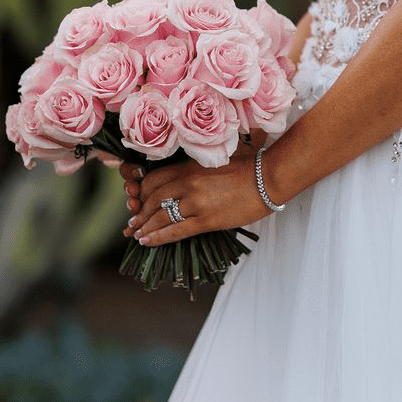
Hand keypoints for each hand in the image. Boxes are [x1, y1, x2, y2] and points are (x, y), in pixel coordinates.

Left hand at [120, 153, 272, 246]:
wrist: (269, 178)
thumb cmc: (250, 166)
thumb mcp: (217, 159)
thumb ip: (197, 167)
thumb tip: (186, 176)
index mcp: (190, 166)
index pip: (154, 180)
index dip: (141, 193)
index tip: (137, 201)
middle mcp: (188, 183)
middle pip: (152, 198)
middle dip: (139, 213)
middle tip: (132, 222)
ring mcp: (196, 202)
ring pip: (160, 216)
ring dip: (144, 227)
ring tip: (136, 234)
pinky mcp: (206, 220)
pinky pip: (175, 231)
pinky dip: (158, 237)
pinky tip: (147, 242)